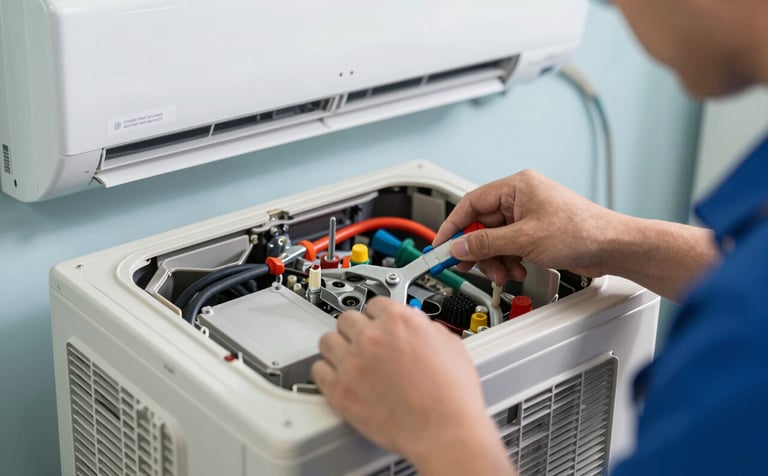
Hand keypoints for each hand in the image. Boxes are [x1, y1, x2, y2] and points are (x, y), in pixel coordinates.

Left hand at [311, 297, 512, 474]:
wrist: (444, 431)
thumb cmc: (452, 395)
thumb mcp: (451, 345)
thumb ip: (427, 329)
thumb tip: (419, 327)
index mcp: (398, 320)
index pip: (375, 304)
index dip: (378, 317)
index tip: (377, 324)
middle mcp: (371, 337)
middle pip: (347, 319)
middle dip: (356, 330)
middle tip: (363, 344)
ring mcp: (352, 363)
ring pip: (327, 341)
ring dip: (337, 348)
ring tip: (346, 358)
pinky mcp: (339, 390)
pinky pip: (318, 371)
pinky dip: (326, 373)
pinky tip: (336, 377)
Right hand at [434, 169, 620, 284]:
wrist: (613, 247)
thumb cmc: (582, 230)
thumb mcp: (526, 239)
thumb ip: (487, 243)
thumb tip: (459, 247)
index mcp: (516, 187)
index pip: (471, 203)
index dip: (453, 225)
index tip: (440, 245)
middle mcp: (520, 199)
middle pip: (481, 225)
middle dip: (478, 249)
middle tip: (468, 266)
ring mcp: (528, 217)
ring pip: (495, 240)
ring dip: (495, 260)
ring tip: (505, 272)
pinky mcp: (535, 234)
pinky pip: (509, 247)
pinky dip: (509, 261)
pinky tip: (519, 269)